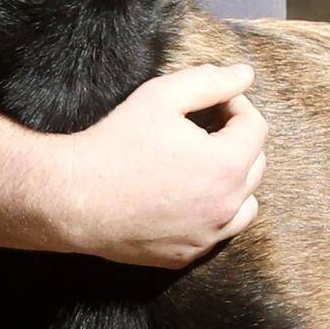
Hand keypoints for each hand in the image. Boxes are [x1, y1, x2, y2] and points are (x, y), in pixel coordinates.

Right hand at [39, 62, 267, 264]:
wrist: (74, 198)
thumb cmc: (115, 143)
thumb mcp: (160, 96)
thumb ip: (209, 82)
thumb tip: (245, 74)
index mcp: (226, 165)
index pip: (255, 127)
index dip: (236, 105)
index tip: (212, 101)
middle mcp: (226, 206)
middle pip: (255, 165)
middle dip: (236, 140)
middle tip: (202, 128)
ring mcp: (208, 236)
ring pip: (245, 204)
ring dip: (232, 180)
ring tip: (200, 164)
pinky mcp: (187, 255)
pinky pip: (216, 232)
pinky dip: (211, 213)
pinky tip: (184, 196)